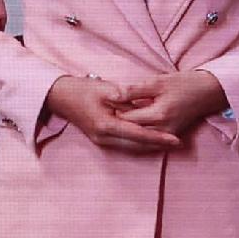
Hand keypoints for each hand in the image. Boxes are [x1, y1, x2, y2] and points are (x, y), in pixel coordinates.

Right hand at [43, 74, 177, 152]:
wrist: (60, 97)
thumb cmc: (83, 89)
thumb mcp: (108, 90)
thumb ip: (128, 101)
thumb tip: (147, 109)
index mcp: (106, 126)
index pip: (139, 135)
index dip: (159, 138)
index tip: (176, 140)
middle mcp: (104, 138)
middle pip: (138, 146)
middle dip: (158, 145)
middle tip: (179, 142)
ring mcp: (102, 141)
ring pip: (133, 148)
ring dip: (151, 145)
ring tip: (170, 141)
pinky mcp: (102, 139)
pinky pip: (126, 144)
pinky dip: (140, 142)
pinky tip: (153, 139)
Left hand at [103, 68, 228, 140]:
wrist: (209, 93)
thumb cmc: (185, 83)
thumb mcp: (158, 82)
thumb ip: (134, 90)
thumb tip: (113, 95)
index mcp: (158, 115)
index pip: (126, 118)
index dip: (112, 110)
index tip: (101, 101)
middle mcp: (162, 130)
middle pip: (130, 131)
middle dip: (116, 121)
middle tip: (102, 110)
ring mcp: (166, 135)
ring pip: (137, 137)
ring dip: (125, 128)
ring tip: (113, 116)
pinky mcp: (169, 136)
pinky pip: (147, 138)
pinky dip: (136, 131)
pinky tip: (127, 123)